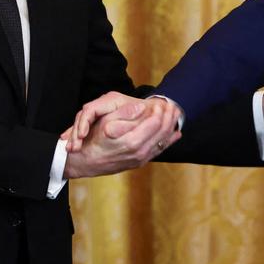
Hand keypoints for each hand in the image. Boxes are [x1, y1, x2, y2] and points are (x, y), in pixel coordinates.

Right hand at [62, 96, 181, 178]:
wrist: (87, 162)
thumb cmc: (94, 140)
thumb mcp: (105, 122)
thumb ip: (124, 114)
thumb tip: (141, 107)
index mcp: (132, 141)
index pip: (155, 123)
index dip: (160, 111)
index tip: (163, 102)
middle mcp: (139, 152)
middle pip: (162, 132)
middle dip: (170, 117)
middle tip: (174, 105)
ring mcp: (141, 159)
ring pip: (163, 141)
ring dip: (171, 126)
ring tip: (176, 114)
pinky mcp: (141, 162)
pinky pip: (159, 150)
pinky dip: (168, 141)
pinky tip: (176, 133)